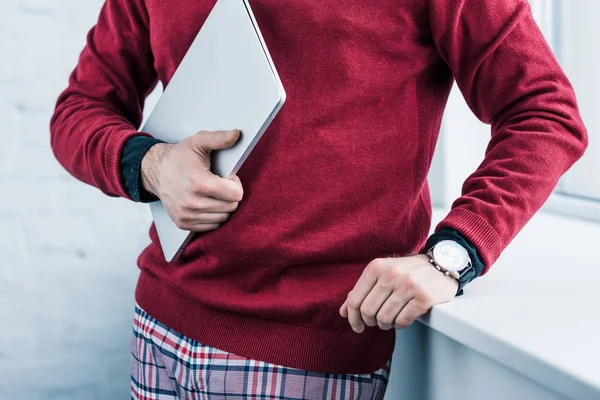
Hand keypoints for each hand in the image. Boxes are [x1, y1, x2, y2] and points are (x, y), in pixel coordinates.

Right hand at [141, 130, 243, 231]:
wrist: (155, 171)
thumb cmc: (179, 157)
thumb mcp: (198, 142)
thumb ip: (219, 138)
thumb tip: (237, 134)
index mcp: (199, 183)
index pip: (235, 195)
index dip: (235, 184)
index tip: (227, 177)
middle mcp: (192, 203)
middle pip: (231, 207)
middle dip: (230, 195)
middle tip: (220, 184)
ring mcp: (187, 215)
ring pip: (223, 217)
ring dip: (222, 206)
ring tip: (213, 193)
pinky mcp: (183, 223)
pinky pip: (211, 225)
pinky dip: (213, 215)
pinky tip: (206, 202)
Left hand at [339, 254, 457, 331]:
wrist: (442, 263)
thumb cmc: (407, 271)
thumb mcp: (381, 274)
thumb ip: (361, 291)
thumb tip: (344, 312)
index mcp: (377, 267)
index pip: (355, 299)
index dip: (353, 317)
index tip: (357, 326)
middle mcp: (391, 274)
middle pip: (368, 311)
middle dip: (370, 322)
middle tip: (376, 322)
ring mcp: (409, 285)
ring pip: (385, 318)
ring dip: (386, 324)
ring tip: (390, 320)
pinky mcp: (424, 297)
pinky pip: (403, 321)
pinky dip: (400, 324)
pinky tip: (402, 319)